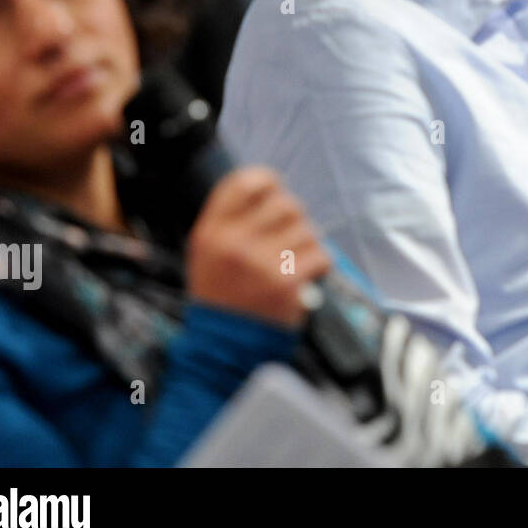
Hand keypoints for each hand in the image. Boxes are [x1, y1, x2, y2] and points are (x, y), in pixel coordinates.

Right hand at [184, 167, 331, 327]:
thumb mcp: (207, 253)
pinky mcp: (286, 282)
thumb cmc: (221, 295)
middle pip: (284, 203)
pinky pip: (320, 255)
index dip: (267, 180)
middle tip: (288, 236)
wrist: (223, 346)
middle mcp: (234, 243)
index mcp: (211, 232)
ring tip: (292, 261)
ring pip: (306, 229)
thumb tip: (268, 188)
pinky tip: (304, 275)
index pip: (243, 183)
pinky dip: (319, 264)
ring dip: (306, 244)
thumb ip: (230, 220)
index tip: (275, 190)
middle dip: (294, 218)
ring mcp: (261, 263)